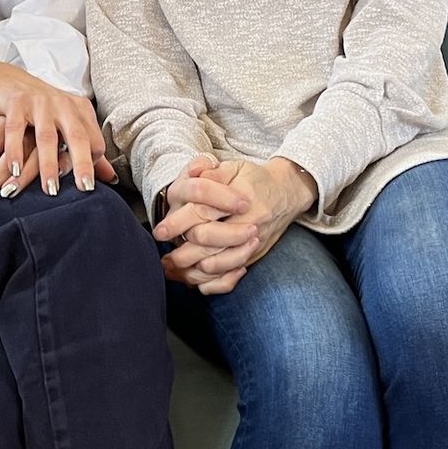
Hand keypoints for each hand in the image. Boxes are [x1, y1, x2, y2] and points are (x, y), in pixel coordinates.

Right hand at [0, 91, 116, 205]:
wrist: (8, 81)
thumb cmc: (43, 110)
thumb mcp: (67, 125)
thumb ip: (88, 150)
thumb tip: (111, 178)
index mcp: (81, 110)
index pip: (94, 140)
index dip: (91, 163)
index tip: (84, 185)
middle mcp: (64, 104)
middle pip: (77, 136)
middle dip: (82, 163)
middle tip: (84, 188)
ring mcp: (40, 102)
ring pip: (47, 136)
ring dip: (48, 164)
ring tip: (50, 189)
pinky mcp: (16, 103)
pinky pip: (16, 130)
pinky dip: (15, 150)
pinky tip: (15, 170)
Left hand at [149, 154, 253, 283]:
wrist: (288, 194)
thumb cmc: (256, 179)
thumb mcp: (236, 167)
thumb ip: (212, 172)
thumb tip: (192, 174)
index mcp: (241, 197)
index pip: (204, 211)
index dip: (178, 221)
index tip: (159, 231)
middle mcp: (248, 223)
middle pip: (207, 240)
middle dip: (181, 250)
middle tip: (164, 254)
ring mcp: (252, 244)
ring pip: (218, 263)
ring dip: (191, 268)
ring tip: (172, 267)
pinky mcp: (253, 257)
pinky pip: (231, 278)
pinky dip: (210, 281)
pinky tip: (194, 277)